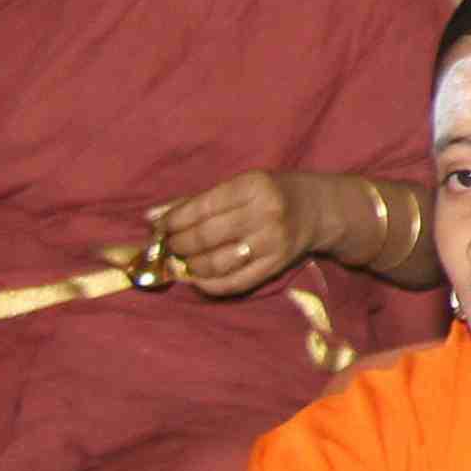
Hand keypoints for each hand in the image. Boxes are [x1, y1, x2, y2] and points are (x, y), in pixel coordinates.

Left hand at [145, 170, 317, 299]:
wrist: (319, 210)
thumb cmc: (272, 194)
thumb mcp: (241, 185)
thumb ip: (198, 201)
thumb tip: (152, 218)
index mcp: (253, 186)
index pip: (201, 207)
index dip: (173, 220)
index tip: (160, 228)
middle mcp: (265, 215)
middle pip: (205, 236)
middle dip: (178, 244)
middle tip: (170, 246)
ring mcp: (272, 244)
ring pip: (216, 263)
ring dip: (190, 266)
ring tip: (183, 261)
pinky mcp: (276, 267)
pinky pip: (234, 283)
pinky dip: (208, 284)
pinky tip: (198, 278)